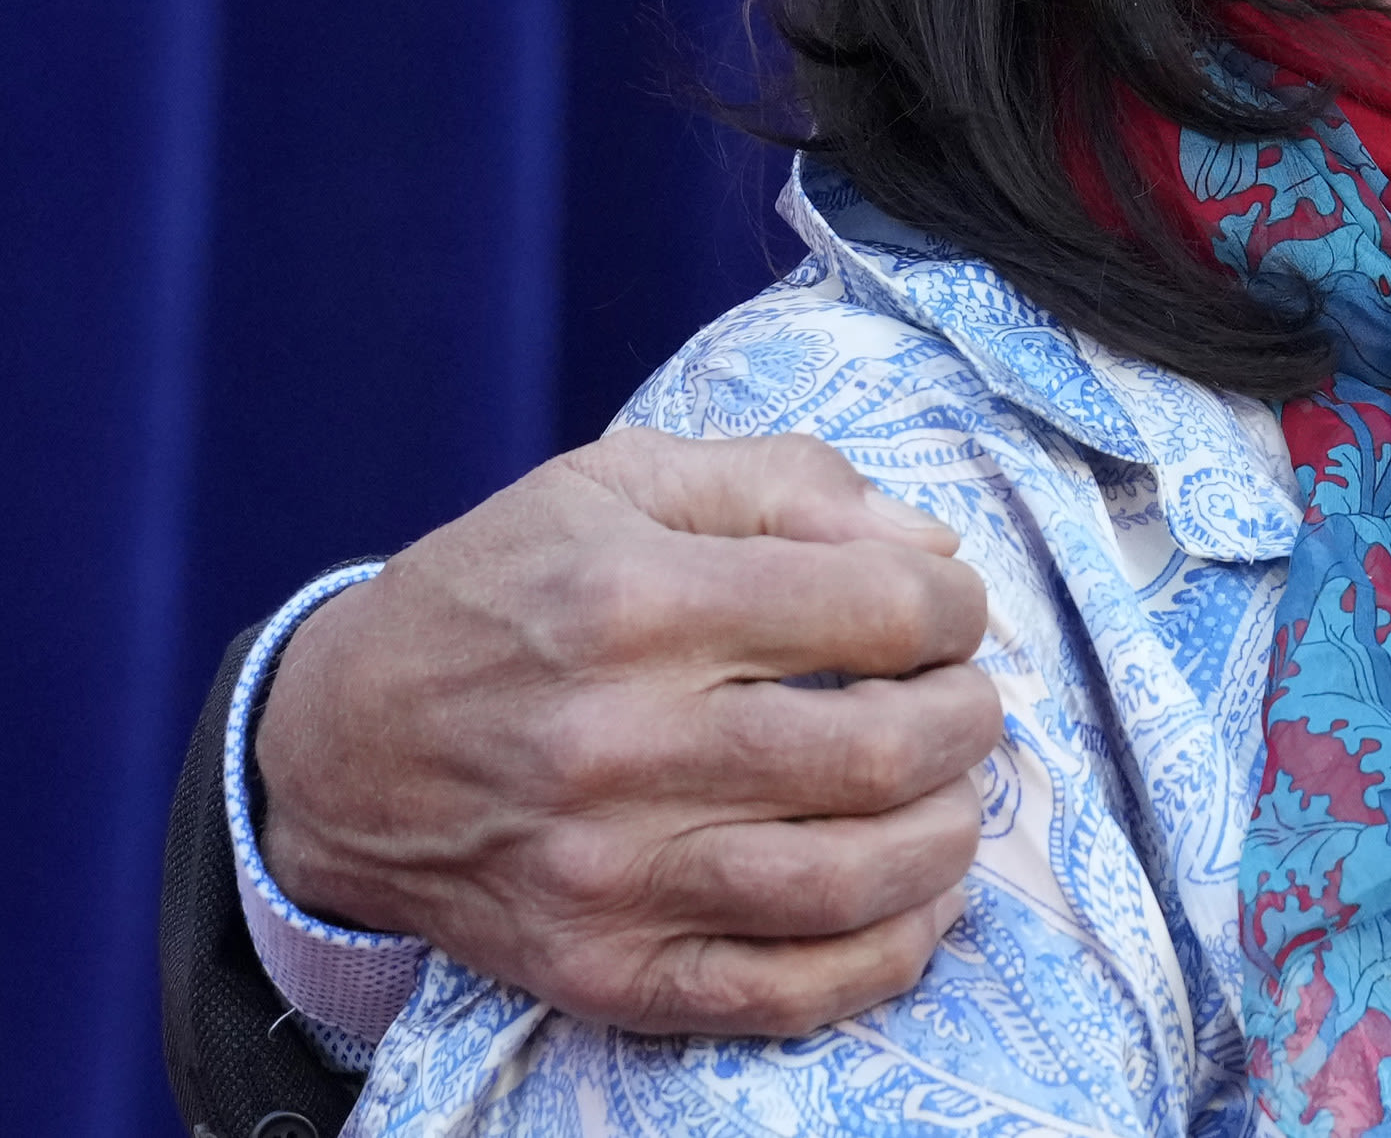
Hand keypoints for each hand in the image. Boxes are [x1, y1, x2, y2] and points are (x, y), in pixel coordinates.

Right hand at [253, 429, 996, 1035]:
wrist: (338, 748)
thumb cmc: (501, 593)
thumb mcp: (622, 482)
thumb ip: (787, 485)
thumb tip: (932, 550)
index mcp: (637, 605)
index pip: (880, 610)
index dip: (954, 607)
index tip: (947, 612)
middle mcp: (620, 745)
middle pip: (882, 752)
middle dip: (966, 720)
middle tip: (957, 702)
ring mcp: (609, 874)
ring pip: (851, 882)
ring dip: (945, 838)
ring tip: (943, 795)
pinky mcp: (602, 970)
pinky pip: (782, 994)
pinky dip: (884, 956)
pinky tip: (911, 901)